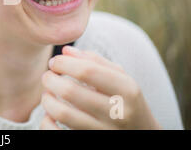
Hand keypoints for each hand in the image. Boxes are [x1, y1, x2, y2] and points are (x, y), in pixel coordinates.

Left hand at [39, 45, 161, 129]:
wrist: (143, 135)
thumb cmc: (126, 101)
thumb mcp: (120, 78)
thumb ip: (94, 61)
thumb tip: (65, 51)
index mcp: (127, 90)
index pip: (87, 70)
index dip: (64, 63)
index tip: (54, 62)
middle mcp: (118, 113)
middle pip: (70, 91)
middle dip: (50, 80)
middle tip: (47, 77)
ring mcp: (105, 132)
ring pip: (62, 114)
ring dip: (47, 101)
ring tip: (48, 95)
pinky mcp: (92, 143)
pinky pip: (57, 134)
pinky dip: (46, 123)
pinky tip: (49, 116)